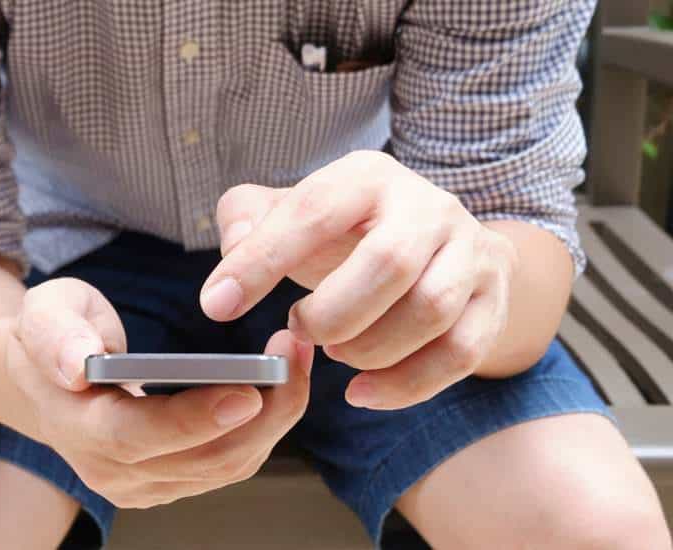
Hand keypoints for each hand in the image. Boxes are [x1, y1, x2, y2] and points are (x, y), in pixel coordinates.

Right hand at [0, 278, 313, 508]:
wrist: (49, 378)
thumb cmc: (55, 335)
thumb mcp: (43, 311)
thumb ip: (55, 333)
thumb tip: (78, 364)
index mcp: (77, 428)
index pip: (137, 436)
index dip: (194, 421)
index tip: (249, 392)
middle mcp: (110, 471)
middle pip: (201, 459)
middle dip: (263, 412)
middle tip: (293, 353)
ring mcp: (143, 485)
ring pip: (226, 466)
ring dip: (274, 418)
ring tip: (296, 359)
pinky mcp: (170, 483)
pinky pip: (228, 465)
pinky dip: (264, 427)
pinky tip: (281, 385)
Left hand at [202, 150, 517, 409]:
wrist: (435, 244)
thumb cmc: (343, 232)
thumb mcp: (290, 210)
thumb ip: (246, 218)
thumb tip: (233, 251)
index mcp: (366, 177)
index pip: (312, 212)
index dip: (261, 261)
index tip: (217, 306)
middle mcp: (427, 206)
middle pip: (388, 263)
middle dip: (332, 312)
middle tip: (299, 329)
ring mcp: (469, 251)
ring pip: (430, 310)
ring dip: (371, 347)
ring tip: (336, 351)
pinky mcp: (492, 299)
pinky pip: (461, 352)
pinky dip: (407, 385)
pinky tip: (362, 392)